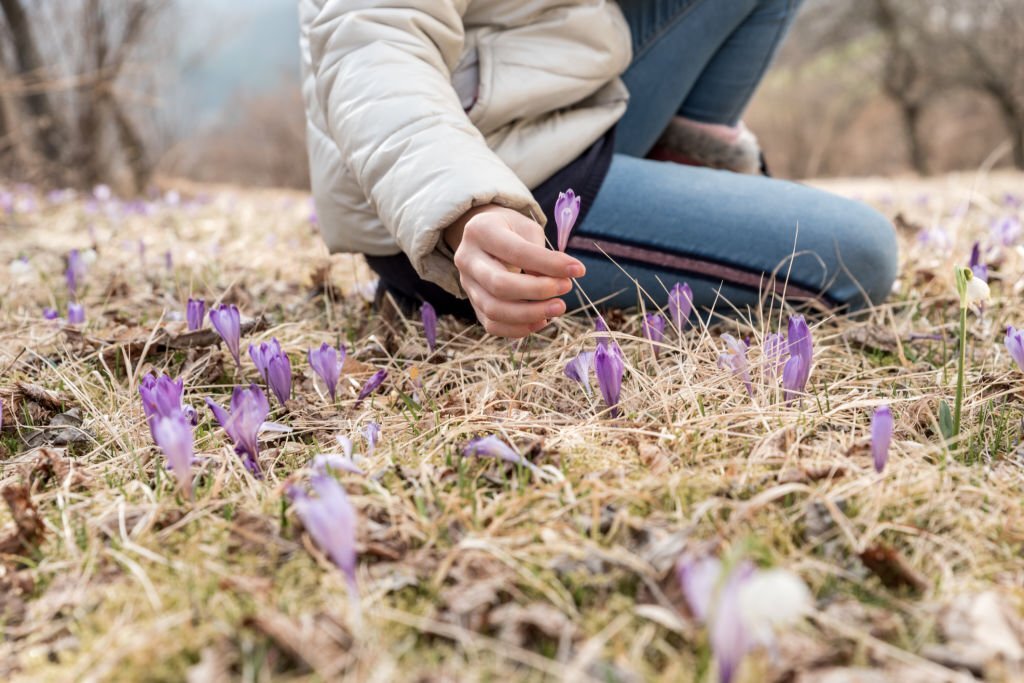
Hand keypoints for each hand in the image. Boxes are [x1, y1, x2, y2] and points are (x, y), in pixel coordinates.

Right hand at [445, 205, 585, 337]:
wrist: (484, 237)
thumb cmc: (511, 230)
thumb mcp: (527, 229)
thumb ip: (540, 254)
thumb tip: (555, 283)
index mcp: (481, 231)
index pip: (516, 252)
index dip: (549, 264)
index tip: (578, 270)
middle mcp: (467, 259)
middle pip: (499, 285)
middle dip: (538, 291)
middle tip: (566, 288)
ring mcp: (466, 284)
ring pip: (494, 309)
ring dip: (531, 314)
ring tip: (558, 308)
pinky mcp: (473, 304)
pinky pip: (492, 325)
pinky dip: (518, 328)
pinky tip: (542, 321)